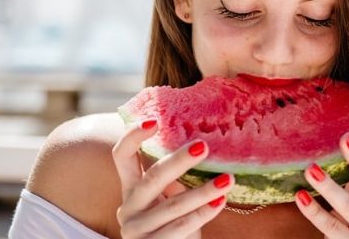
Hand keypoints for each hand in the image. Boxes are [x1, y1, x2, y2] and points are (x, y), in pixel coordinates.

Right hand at [112, 119, 233, 238]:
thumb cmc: (172, 223)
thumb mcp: (169, 197)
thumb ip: (175, 179)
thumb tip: (202, 146)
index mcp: (131, 187)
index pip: (122, 156)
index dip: (132, 137)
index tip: (154, 121)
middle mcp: (129, 206)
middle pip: (152, 178)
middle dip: (179, 161)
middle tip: (204, 146)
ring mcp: (137, 229)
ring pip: (173, 205)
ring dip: (203, 191)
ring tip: (227, 179)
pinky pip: (181, 227)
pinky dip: (203, 213)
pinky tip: (221, 201)